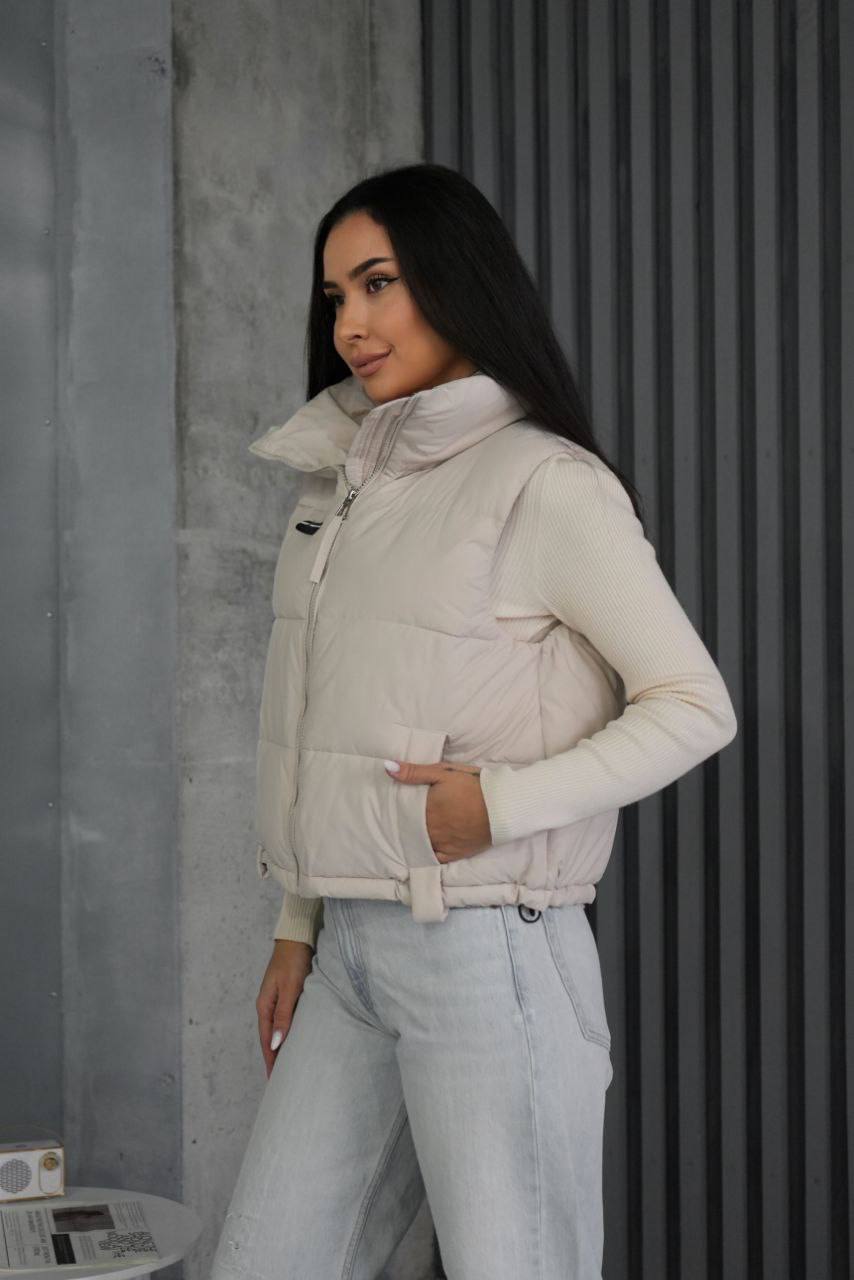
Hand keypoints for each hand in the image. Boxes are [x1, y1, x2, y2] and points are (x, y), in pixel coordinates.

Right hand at [256, 939, 313, 1077]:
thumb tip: (275, 1044)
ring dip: (282, 1046)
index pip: (266, 1041)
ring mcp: (276, 1000)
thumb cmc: (293, 961)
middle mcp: (268, 1005)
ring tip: (290, 1064)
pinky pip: (286, 1019)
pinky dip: (288, 1032)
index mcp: (264, 1006)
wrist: (297, 937)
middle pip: (270, 1038)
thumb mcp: (289, 989)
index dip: (271, 1061)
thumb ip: (283, 1016)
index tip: (274, 1081)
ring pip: (278, 1029)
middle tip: (282, 1079)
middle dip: (275, 1058)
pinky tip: (297, 1038)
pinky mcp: (287, 994)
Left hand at [384, 759, 492, 860]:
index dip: (398, 809)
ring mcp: (443, 843)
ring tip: (408, 833)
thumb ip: (414, 772)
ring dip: (414, 838)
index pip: (403, 811)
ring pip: (420, 843)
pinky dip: (427, 853)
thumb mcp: (444, 772)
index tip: (392, 806)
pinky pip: (434, 857)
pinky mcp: (455, 853)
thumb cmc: (473, 786)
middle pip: (410, 828)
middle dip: (404, 824)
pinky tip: (423, 849)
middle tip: (397, 820)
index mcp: (426, 808)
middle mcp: (431, 829)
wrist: (503, 806)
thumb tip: (388, 768)